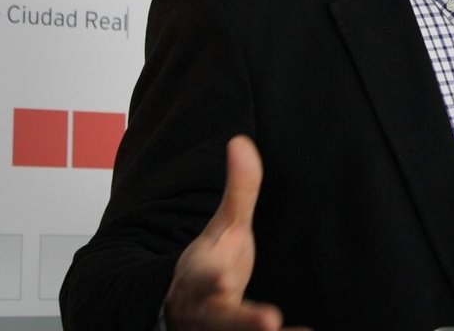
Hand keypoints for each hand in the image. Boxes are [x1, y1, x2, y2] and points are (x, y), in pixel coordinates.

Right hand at [164, 136, 304, 330]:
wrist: (185, 310)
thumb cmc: (212, 263)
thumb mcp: (224, 227)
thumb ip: (238, 190)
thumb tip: (240, 142)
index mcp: (202, 277)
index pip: (205, 276)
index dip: (213, 276)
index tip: (224, 276)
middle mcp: (209, 311)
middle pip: (223, 319)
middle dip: (244, 321)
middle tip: (268, 321)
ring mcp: (221, 330)